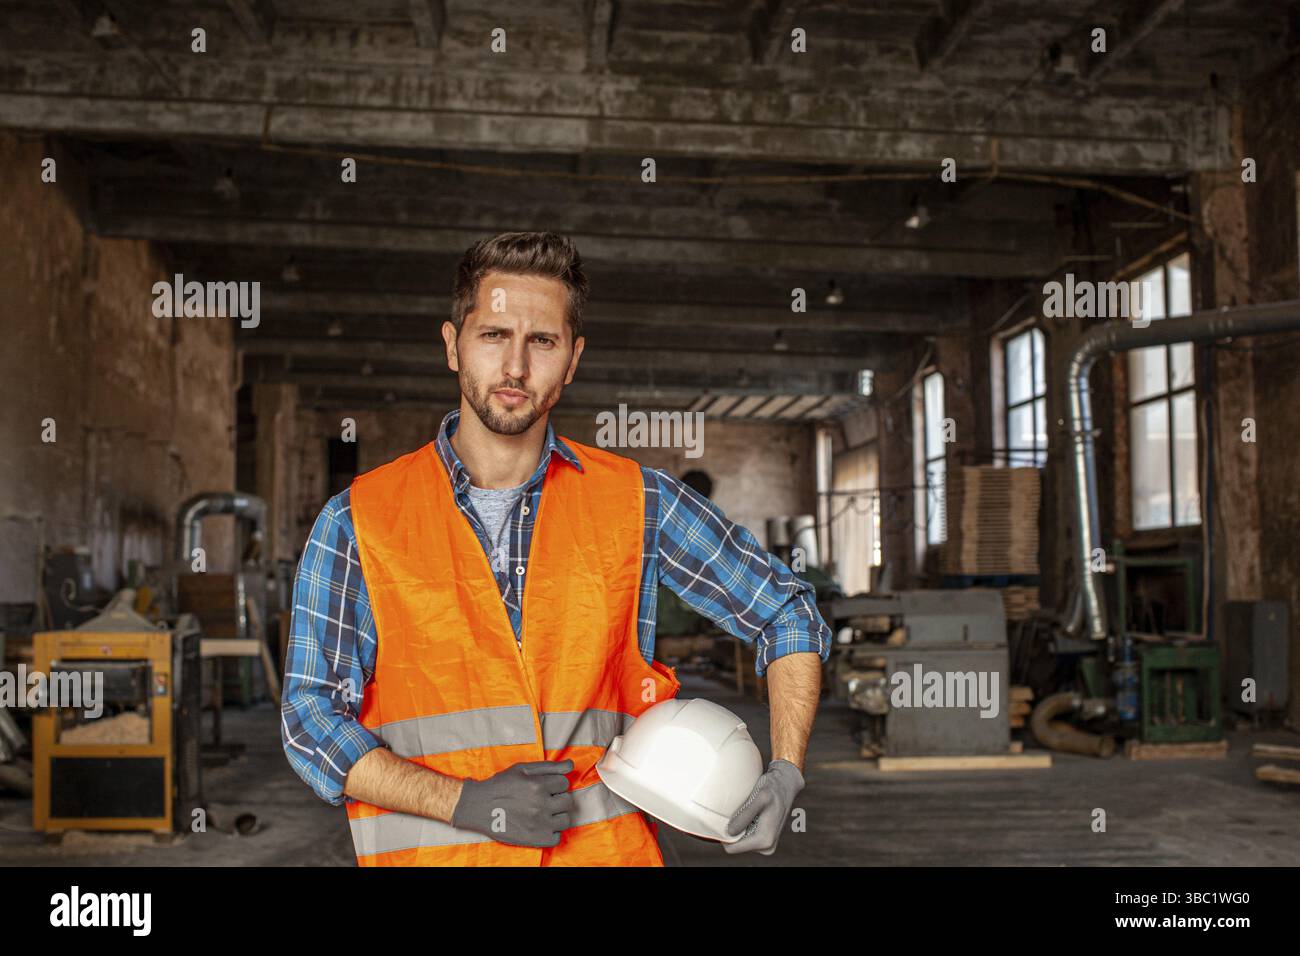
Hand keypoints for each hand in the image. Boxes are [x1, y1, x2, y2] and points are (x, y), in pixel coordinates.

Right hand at [450, 759, 575, 847]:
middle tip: (544, 800)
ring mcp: (540, 823)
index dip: (555, 784)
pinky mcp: (536, 839)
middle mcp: (541, 804)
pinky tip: (540, 825)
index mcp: (539, 785)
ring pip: (566, 819)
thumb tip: (571, 765)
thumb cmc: (501, 785)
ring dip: (557, 816)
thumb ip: (549, 767)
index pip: (564, 783)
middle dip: (558, 799)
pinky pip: (557, 837)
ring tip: (544, 813)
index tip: (545, 787)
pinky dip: (552, 832)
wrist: (478, 806)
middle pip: (568, 801)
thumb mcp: (523, 769)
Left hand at [723, 759, 804, 855]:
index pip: (732, 848)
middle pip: (736, 846)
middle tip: (735, 812)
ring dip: (738, 827)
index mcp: (765, 840)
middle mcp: (767, 846)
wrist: (785, 784)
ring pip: (740, 841)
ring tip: (744, 811)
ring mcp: (766, 844)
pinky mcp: (765, 839)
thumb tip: (730, 831)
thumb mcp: (759, 798)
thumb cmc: (773, 788)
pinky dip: (743, 826)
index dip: (724, 835)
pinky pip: (746, 837)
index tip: (722, 819)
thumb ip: (745, 815)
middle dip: (732, 831)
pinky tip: (747, 814)